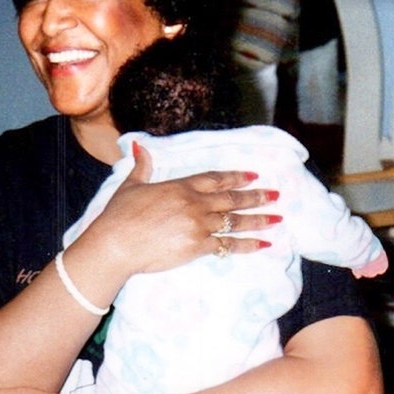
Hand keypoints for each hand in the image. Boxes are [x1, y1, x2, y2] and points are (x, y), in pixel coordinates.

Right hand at [81, 143, 281, 274]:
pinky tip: (263, 244)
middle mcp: (194, 203)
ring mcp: (198, 225)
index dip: (236, 177)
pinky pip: (228, 245)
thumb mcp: (130, 185)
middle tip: (276, 195)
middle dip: (256, 196)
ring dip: (258, 219)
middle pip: (232, 198)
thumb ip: (141, 167)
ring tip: (277, 218)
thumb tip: (140, 146)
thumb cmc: (118, 216)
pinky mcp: (197, 246)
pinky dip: (247, 245)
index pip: (215, 179)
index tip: (253, 176)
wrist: (115, 244)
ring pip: (235, 221)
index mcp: (180, 186)